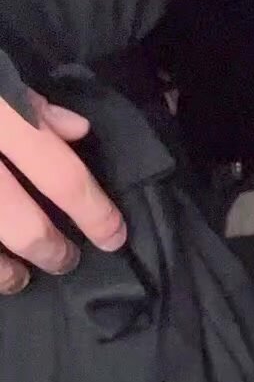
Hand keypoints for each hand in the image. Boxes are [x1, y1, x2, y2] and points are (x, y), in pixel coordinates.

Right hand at [0, 90, 126, 293]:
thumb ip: (36, 104)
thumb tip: (79, 132)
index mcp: (4, 118)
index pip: (62, 177)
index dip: (94, 214)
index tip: (114, 237)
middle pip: (25, 227)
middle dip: (53, 251)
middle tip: (66, 260)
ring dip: (6, 271)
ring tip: (19, 277)